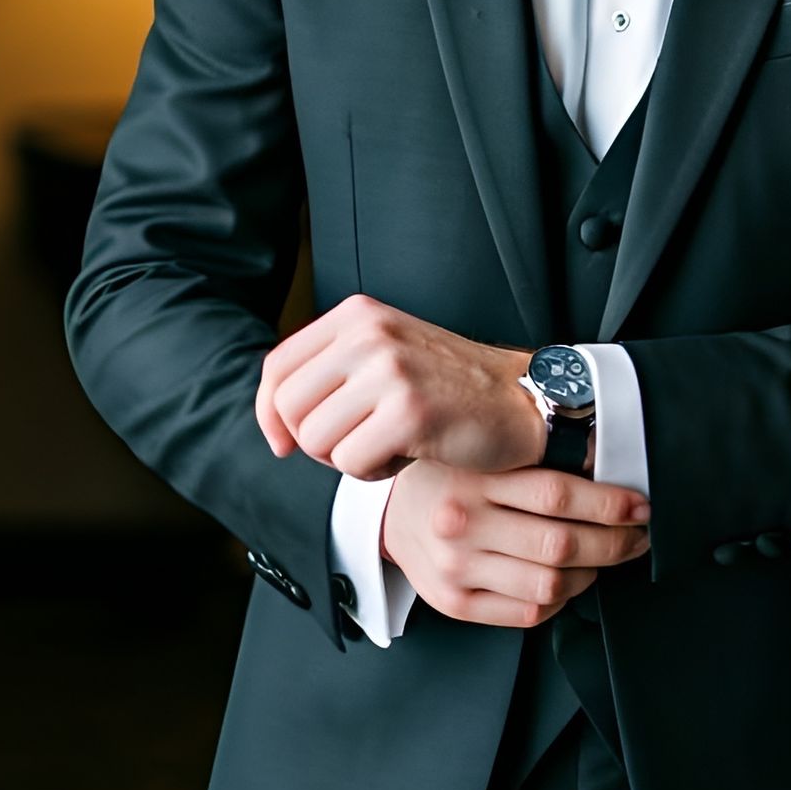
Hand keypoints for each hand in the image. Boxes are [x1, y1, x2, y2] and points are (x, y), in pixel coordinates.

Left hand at [254, 294, 545, 478]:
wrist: (521, 400)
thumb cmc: (449, 388)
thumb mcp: (384, 354)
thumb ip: (331, 370)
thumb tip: (271, 419)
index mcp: (357, 315)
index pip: (277, 368)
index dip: (269, 413)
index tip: (283, 442)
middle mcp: (369, 334)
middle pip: (289, 408)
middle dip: (313, 442)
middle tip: (356, 443)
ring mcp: (391, 370)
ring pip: (316, 440)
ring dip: (347, 459)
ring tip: (388, 444)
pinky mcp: (410, 410)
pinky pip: (351, 463)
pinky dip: (373, 474)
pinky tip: (405, 456)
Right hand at [379, 459, 651, 627]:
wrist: (391, 513)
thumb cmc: (450, 478)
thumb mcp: (485, 457)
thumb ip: (536, 465)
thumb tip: (607, 474)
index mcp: (473, 481)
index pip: (557, 495)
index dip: (610, 504)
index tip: (640, 507)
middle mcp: (462, 526)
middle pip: (560, 545)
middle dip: (614, 543)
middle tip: (637, 536)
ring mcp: (457, 570)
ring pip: (550, 585)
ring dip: (592, 573)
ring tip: (604, 557)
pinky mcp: (456, 603)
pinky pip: (528, 614)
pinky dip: (560, 600)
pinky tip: (568, 580)